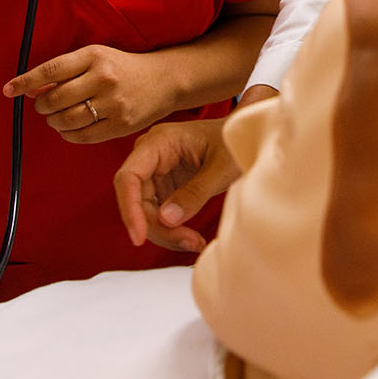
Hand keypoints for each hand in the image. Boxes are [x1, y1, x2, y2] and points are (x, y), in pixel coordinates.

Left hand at [4, 44, 177, 144]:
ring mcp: (113, 103)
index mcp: (94, 56)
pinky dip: (68, 135)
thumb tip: (31, 89)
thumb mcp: (94, 58)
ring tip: (56, 117)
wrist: (163, 80)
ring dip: (53, 121)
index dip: (25, 82)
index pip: (50, 70)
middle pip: (55, 99)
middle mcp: (103, 78)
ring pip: (66, 120)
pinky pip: (82, 136)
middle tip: (44, 105)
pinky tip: (69, 128)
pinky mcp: (121, 125)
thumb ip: (64, 71)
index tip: (8, 90)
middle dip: (42, 106)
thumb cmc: (122, 68)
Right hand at [113, 117, 241, 252]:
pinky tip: (192, 238)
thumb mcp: (222, 168)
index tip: (139, 238)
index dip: (129, 209)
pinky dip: (172, 229)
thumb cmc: (237, 141)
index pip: (129, 177)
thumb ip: (195, 193)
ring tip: (195, 242)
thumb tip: (166, 219)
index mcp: (160, 141)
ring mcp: (157, 170)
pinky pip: (158, 212)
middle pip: (137, 199)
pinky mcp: (166, 185)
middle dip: (158, 227)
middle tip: (189, 242)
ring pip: (145, 210)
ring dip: (166, 232)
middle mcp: (152, 155)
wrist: (248, 136)